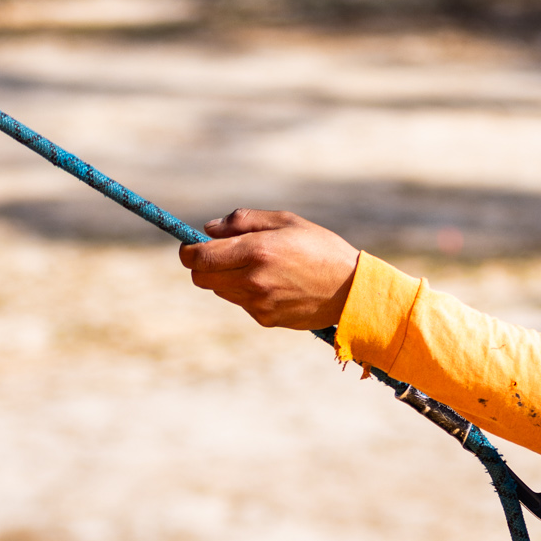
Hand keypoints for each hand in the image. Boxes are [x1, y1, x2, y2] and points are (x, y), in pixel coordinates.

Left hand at [178, 208, 360, 330]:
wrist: (351, 290)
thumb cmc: (320, 248)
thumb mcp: (286, 221)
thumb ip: (243, 221)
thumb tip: (208, 229)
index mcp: (257, 250)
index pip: (199, 257)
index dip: (189, 251)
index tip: (192, 246)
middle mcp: (253, 280)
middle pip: (201, 278)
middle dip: (203, 266)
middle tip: (222, 255)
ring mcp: (258, 304)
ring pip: (221, 290)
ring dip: (227, 278)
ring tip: (259, 267)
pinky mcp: (265, 319)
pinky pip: (242, 304)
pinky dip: (248, 293)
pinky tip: (275, 285)